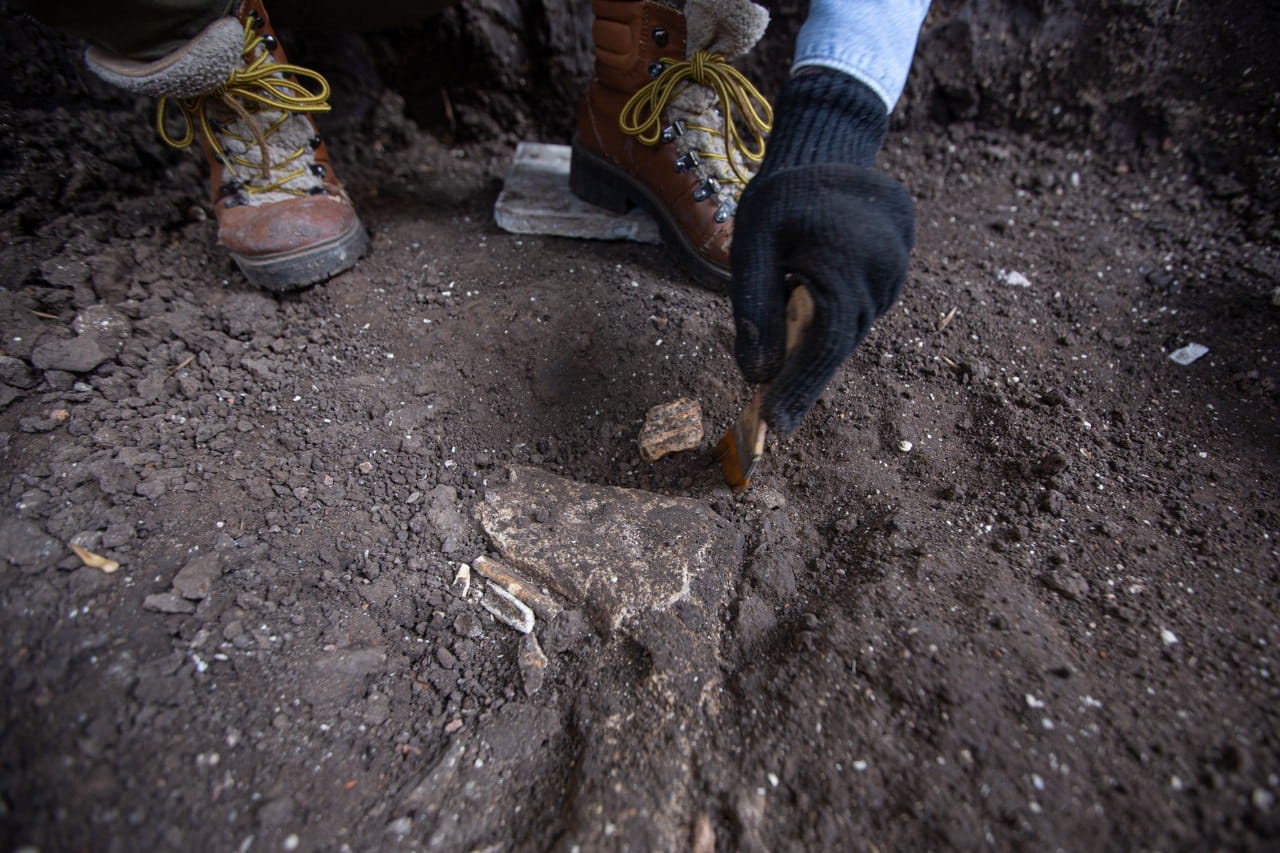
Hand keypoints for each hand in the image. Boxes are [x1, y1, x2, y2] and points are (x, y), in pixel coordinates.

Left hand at [731, 68, 914, 434]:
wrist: (829, 153)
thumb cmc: (781, 196)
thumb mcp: (752, 243)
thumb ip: (754, 308)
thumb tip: (756, 375)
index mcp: (845, 262)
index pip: (824, 344)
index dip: (800, 388)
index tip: (775, 425)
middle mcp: (880, 273)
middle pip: (838, 344)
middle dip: (804, 380)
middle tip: (772, 416)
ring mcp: (894, 273)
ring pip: (849, 331)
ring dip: (816, 350)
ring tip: (783, 367)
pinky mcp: (894, 273)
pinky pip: (859, 313)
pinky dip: (831, 326)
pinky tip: (807, 325)